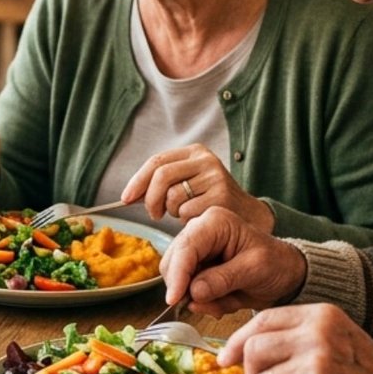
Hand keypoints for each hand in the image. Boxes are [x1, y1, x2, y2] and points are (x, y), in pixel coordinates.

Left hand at [121, 144, 274, 231]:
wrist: (247, 216)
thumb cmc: (209, 201)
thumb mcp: (187, 184)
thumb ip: (161, 184)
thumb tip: (128, 196)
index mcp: (195, 152)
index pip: (157, 161)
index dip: (138, 180)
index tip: (125, 198)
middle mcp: (205, 160)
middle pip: (162, 176)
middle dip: (150, 198)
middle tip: (153, 214)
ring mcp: (215, 177)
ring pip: (173, 196)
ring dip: (172, 211)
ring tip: (184, 213)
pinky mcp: (221, 196)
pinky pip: (187, 211)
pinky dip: (185, 221)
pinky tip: (197, 219)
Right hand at [160, 206, 307, 315]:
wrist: (286, 273)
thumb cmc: (276, 264)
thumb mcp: (255, 270)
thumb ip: (223, 280)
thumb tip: (193, 293)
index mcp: (214, 222)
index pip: (185, 248)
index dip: (177, 275)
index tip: (174, 300)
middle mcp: (198, 231)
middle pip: (173, 262)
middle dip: (185, 288)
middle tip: (208, 307)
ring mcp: (195, 249)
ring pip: (175, 277)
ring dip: (194, 297)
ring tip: (221, 305)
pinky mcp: (195, 266)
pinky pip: (185, 288)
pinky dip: (200, 301)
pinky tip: (220, 302)